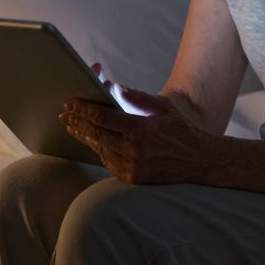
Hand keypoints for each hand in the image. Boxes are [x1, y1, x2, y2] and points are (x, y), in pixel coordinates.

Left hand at [60, 84, 221, 184]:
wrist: (199, 161)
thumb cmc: (180, 129)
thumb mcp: (162, 108)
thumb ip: (136, 97)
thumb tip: (113, 86)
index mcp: (140, 129)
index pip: (102, 117)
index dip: (83, 109)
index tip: (71, 103)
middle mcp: (134, 150)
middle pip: (95, 134)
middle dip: (77, 122)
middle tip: (64, 114)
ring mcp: (132, 167)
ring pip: (99, 149)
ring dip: (84, 137)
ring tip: (73, 126)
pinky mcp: (132, 178)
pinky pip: (108, 162)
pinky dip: (99, 150)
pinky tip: (92, 142)